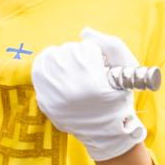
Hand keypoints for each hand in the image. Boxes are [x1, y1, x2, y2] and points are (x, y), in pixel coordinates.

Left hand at [31, 27, 145, 161]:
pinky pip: (38, 74)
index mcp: (92, 83)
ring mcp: (55, 99)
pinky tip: (59, 76)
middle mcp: (70, 91)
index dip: (94, 52)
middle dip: (76, 54)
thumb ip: (110, 44)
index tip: (99, 63)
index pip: (85, 48)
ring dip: (60, 58)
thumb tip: (83, 32)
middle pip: (66, 51)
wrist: (107, 132)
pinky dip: (47, 70)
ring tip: (71, 68)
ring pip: (49, 58)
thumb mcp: (126, 69)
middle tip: (84, 65)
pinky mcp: (45, 103)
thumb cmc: (119, 97)